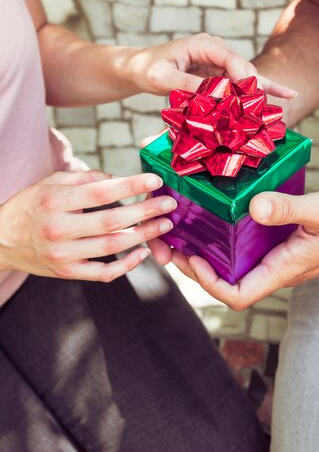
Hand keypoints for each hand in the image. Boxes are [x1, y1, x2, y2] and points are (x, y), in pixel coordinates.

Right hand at [0, 170, 176, 281]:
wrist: (0, 241)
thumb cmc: (30, 206)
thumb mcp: (50, 183)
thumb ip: (84, 178)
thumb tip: (117, 179)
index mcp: (55, 201)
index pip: (101, 192)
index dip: (131, 186)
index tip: (156, 181)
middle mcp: (59, 229)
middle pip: (112, 221)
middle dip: (145, 212)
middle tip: (169, 204)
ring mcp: (63, 255)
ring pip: (112, 247)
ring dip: (143, 235)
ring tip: (164, 225)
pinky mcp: (67, 273)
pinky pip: (103, 273)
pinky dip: (126, 265)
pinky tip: (143, 253)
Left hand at [127, 33, 295, 98]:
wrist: (140, 68)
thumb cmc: (147, 69)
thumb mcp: (162, 77)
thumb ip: (187, 84)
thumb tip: (213, 95)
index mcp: (204, 44)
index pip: (232, 59)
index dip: (244, 79)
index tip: (248, 100)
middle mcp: (217, 50)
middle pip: (244, 69)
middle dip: (253, 91)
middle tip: (260, 114)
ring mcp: (221, 62)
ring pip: (248, 78)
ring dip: (259, 95)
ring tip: (276, 111)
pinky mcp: (221, 75)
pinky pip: (245, 83)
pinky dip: (264, 89)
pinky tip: (288, 94)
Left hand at [151, 187, 318, 308]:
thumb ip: (289, 210)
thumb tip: (254, 207)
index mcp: (285, 268)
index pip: (239, 294)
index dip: (209, 283)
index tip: (192, 257)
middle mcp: (278, 267)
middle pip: (228, 280)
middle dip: (195, 266)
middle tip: (168, 241)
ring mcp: (280, 256)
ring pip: (236, 264)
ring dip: (207, 251)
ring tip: (182, 228)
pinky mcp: (284, 242)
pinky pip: (249, 247)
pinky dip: (228, 236)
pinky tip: (217, 215)